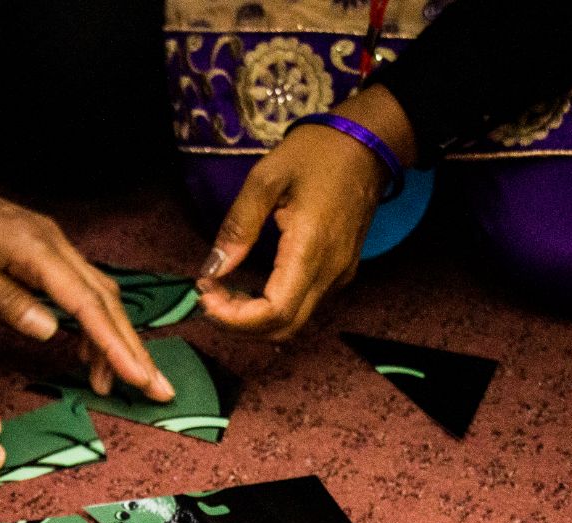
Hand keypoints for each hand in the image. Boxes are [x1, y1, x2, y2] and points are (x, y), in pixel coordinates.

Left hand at [0, 175, 171, 400]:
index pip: (88, 304)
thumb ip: (2, 298)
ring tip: (113, 383)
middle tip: (158, 390)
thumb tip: (51, 331)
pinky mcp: (42, 251)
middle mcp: (53, 243)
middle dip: (134, 347)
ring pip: (99, 295)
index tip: (140, 379)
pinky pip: (81, 289)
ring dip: (114, 339)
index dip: (117, 345)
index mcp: (35, 248)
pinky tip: (85, 351)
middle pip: (107, 301)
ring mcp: (51, 245)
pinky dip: (92, 323)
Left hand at [199, 86, 414, 340]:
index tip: (204, 293)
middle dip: (239, 325)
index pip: (274, 313)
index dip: (234, 318)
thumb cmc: (315, 154)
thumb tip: (212, 269)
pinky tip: (249, 287)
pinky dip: (271, 308)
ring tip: (223, 291)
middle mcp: (330, 273)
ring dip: (254, 320)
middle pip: (284, 328)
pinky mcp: (340, 273)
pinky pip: (304, 305)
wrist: (366, 145)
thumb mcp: (265, 178)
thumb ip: (238, 227)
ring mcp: (339, 276)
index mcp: (310, 250)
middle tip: (208, 296)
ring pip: (294, 322)